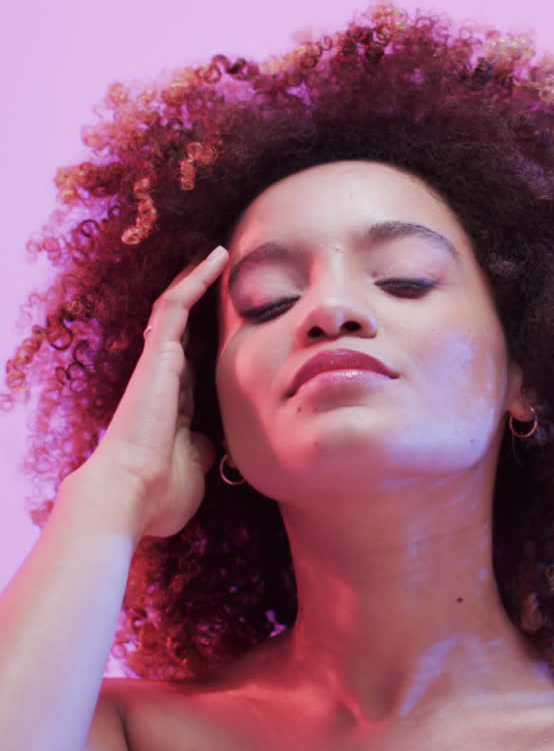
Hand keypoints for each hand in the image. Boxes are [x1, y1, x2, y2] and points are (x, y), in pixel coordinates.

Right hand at [83, 244, 228, 539]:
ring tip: (219, 254)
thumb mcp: (194, 469)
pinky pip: (176, 305)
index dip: (206, 343)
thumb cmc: (159, 494)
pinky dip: (195, 280)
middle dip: (197, 299)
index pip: (191, 364)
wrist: (130, 496)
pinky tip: (216, 258)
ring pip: (176, 308)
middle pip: (180, 328)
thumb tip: (211, 445)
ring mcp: (158, 364)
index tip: (226, 328)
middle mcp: (162, 379)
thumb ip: (202, 451)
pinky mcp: (157, 354)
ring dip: (196, 279)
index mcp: (172, 406)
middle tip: (218, 271)